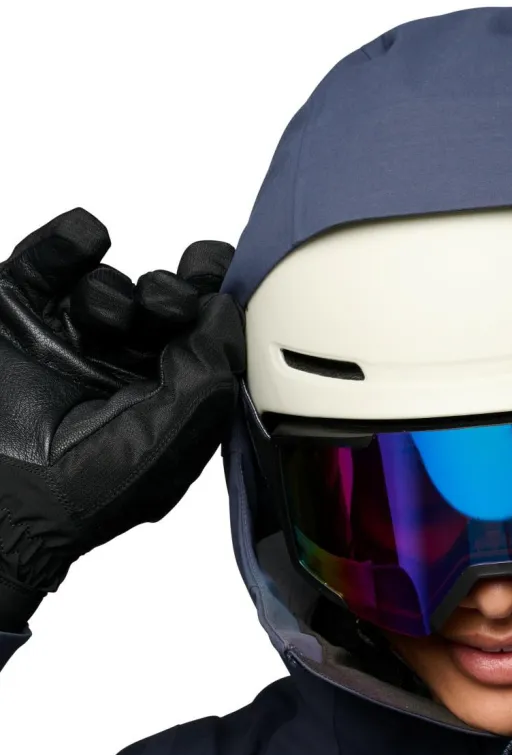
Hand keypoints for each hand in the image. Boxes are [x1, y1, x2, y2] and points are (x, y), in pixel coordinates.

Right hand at [0, 208, 244, 629]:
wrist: (2, 497)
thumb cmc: (89, 486)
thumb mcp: (173, 432)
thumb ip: (211, 368)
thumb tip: (225, 308)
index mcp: (172, 399)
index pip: (209, 340)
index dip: (222, 305)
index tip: (229, 281)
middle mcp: (124, 368)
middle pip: (166, 304)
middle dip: (176, 293)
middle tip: (166, 308)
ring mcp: (70, 340)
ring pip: (112, 285)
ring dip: (116, 293)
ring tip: (104, 324)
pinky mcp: (18, 312)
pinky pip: (54, 257)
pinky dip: (75, 240)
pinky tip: (86, 241)